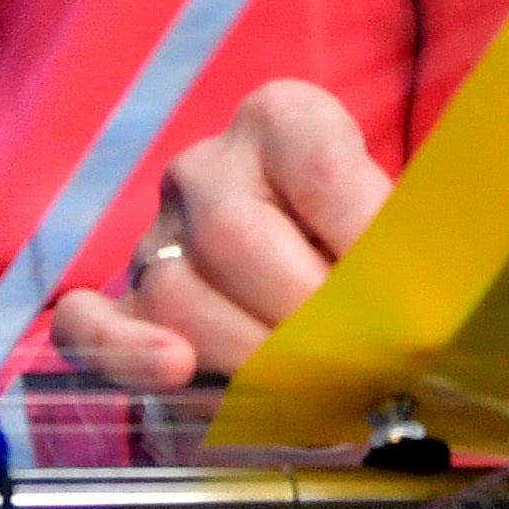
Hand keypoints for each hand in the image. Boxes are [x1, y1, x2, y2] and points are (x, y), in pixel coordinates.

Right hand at [42, 78, 391, 393]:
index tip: (405, 296)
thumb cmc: (364, 249)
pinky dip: (128, 352)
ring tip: (309, 387)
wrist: (308, 281)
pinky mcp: (116, 304)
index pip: (318, 166)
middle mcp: (208, 167)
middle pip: (237, 236)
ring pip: (176, 292)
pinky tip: (175, 370)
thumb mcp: (397, 228)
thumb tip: (418, 305)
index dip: (363, 237)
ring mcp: (155, 234)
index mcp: (284, 120)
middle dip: (305, 313)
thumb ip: (400, 249)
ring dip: (246, 353)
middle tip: (361, 362)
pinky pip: (90, 324)